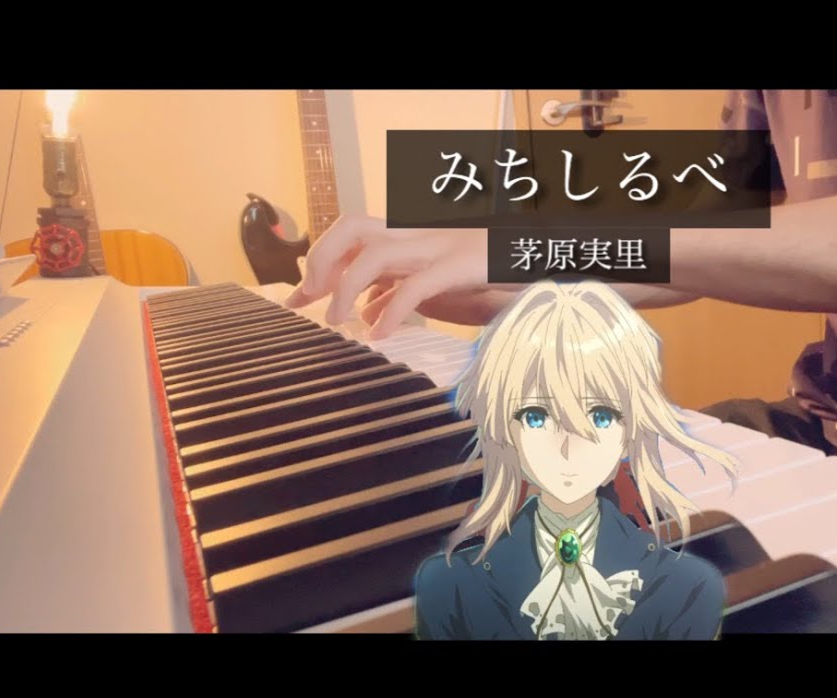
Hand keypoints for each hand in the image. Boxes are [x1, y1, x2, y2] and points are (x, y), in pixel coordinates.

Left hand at [284, 214, 489, 337]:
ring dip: (346, 287)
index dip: (317, 261)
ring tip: (338, 321)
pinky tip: (380, 334)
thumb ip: (398, 292)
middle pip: (353, 225)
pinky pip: (416, 285)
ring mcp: (440, 245)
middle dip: (322, 258)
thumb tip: (366, 313)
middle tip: (310, 297)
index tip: (295, 297)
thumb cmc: (489, 269)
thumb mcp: (435, 283)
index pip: (350, 234)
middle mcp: (419, 233)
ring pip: (375, 252)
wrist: (541, 252)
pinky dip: (392, 311)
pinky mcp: (461, 265)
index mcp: (410, 234)